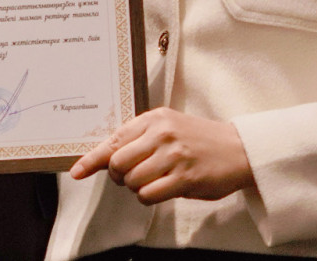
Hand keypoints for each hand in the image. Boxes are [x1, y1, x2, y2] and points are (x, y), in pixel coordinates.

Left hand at [68, 107, 253, 203]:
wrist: (240, 149)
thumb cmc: (200, 140)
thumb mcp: (169, 127)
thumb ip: (141, 138)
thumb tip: (108, 158)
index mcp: (154, 119)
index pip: (113, 140)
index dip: (92, 160)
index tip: (77, 171)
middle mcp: (162, 134)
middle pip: (118, 164)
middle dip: (120, 177)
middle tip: (131, 178)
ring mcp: (173, 156)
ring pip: (132, 182)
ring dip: (136, 189)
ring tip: (153, 182)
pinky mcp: (185, 178)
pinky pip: (149, 195)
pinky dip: (148, 198)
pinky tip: (161, 190)